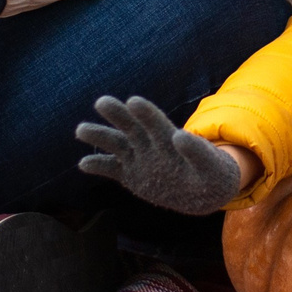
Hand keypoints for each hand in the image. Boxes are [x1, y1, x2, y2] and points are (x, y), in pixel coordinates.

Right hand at [75, 96, 248, 214]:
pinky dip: (98, 166)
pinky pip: (112, 169)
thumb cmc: (210, 171)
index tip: (133, 102)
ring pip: (116, 144)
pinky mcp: (131, 176)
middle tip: (102, 102)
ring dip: (99, 136)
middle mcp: (150, 143)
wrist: (203, 190)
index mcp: (169, 137)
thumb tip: (180, 135)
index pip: (156, 122)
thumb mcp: (210, 163)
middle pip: (132, 126)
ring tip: (80, 129)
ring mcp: (139, 158)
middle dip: (117, 115)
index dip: (146, 113)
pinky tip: (83, 163)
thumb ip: (196, 151)